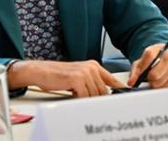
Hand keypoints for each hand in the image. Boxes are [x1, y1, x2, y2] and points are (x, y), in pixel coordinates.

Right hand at [7, 60, 123, 96]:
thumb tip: (101, 93)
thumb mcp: (78, 76)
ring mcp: (85, 72)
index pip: (111, 78)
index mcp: (94, 66)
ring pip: (94, 94)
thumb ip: (91, 82)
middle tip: (91, 102)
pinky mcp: (77, 79)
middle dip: (98, 98)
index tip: (126, 93)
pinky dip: (79, 99)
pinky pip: (84, 96)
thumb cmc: (58, 75)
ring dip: (86, 99)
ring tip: (76, 95)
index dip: (118, 87)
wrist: (41, 71)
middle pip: (103, 90)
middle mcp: (92, 67)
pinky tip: (72, 94)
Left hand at [127, 44, 167, 88]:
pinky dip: (158, 87)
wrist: (163, 60)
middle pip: (154, 74)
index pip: (149, 56)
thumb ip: (135, 71)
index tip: (136, 75)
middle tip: (146, 77)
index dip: (142, 67)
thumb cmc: (150, 61)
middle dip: (148, 78)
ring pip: (158, 83)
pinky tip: (158, 82)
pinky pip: (163, 88)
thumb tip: (131, 82)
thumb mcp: (141, 61)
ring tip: (152, 79)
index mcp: (159, 49)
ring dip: (153, 84)